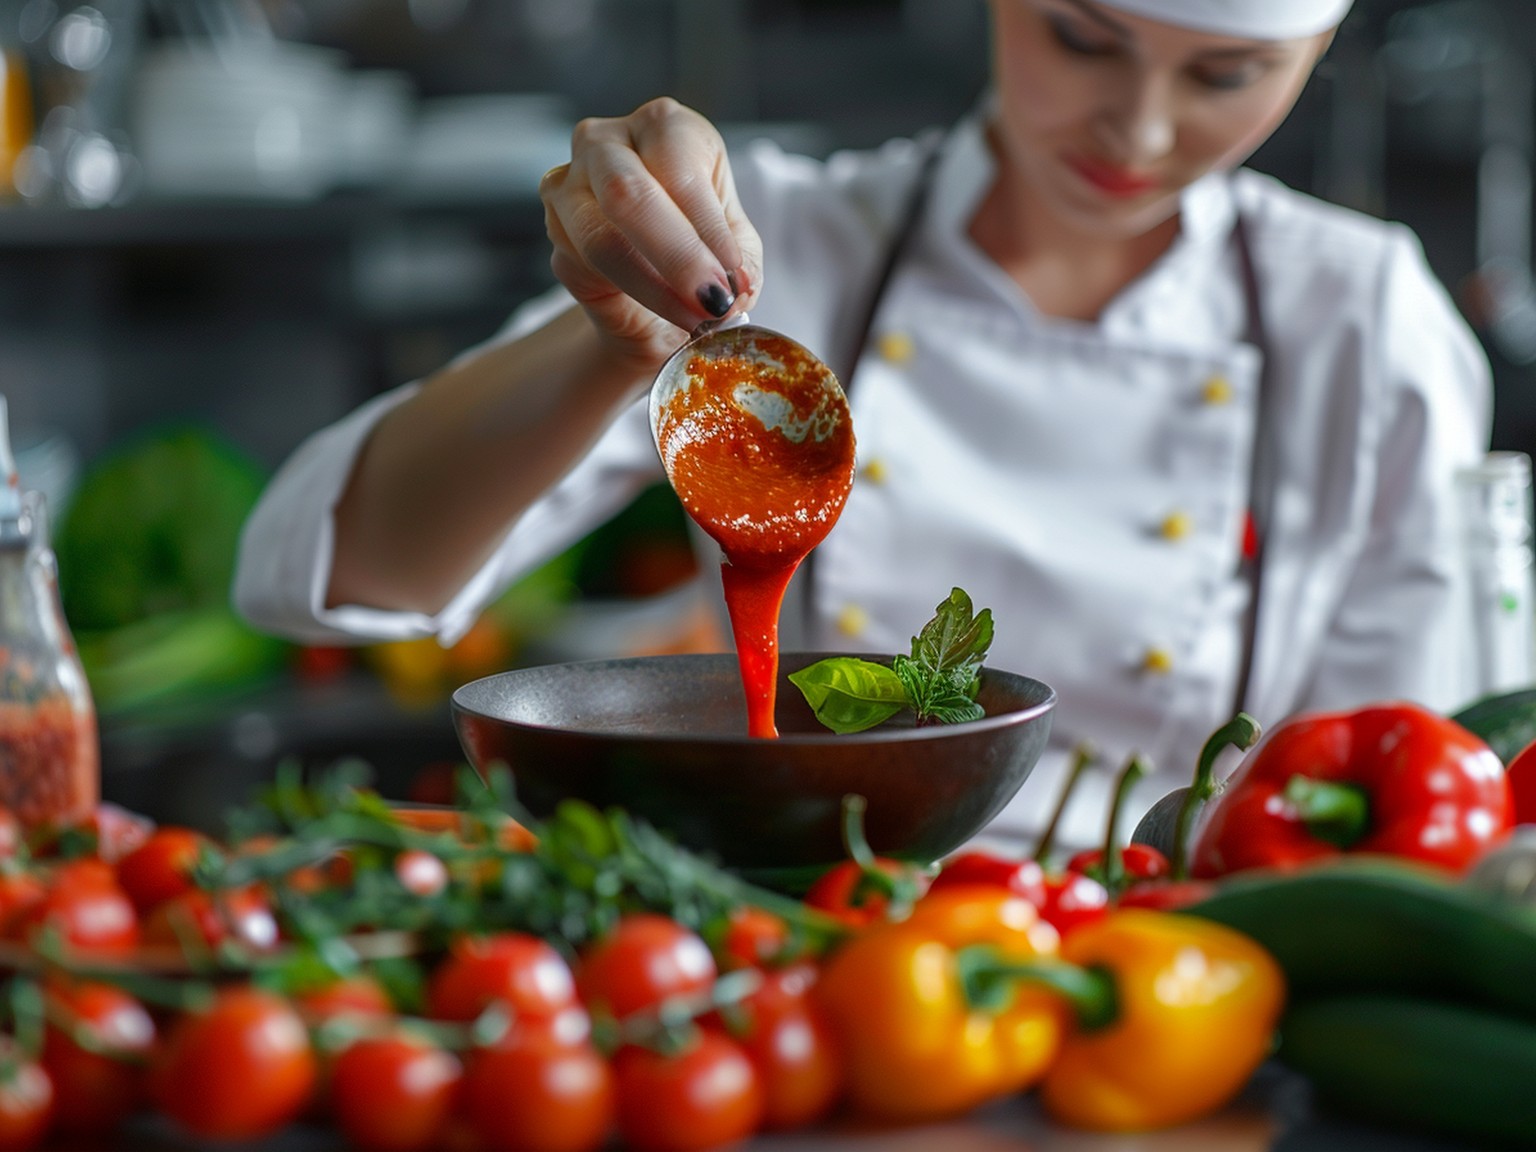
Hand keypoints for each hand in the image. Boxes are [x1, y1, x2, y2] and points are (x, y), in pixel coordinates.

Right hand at [540, 98, 763, 369]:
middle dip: (677, 256)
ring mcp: (568, 182)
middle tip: (712, 303)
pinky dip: (629, 297)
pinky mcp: (553, 230)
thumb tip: (736, 286)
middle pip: (628, 192)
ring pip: (600, 237)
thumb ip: (741, 263)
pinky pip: (581, 266)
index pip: (679, 169)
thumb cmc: (697, 250)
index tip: (732, 280)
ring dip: (653, 288)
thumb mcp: (735, 248)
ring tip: (694, 319)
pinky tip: (662, 314)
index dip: (707, 229)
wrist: (650, 295)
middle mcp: (609, 141)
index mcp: (666, 127)